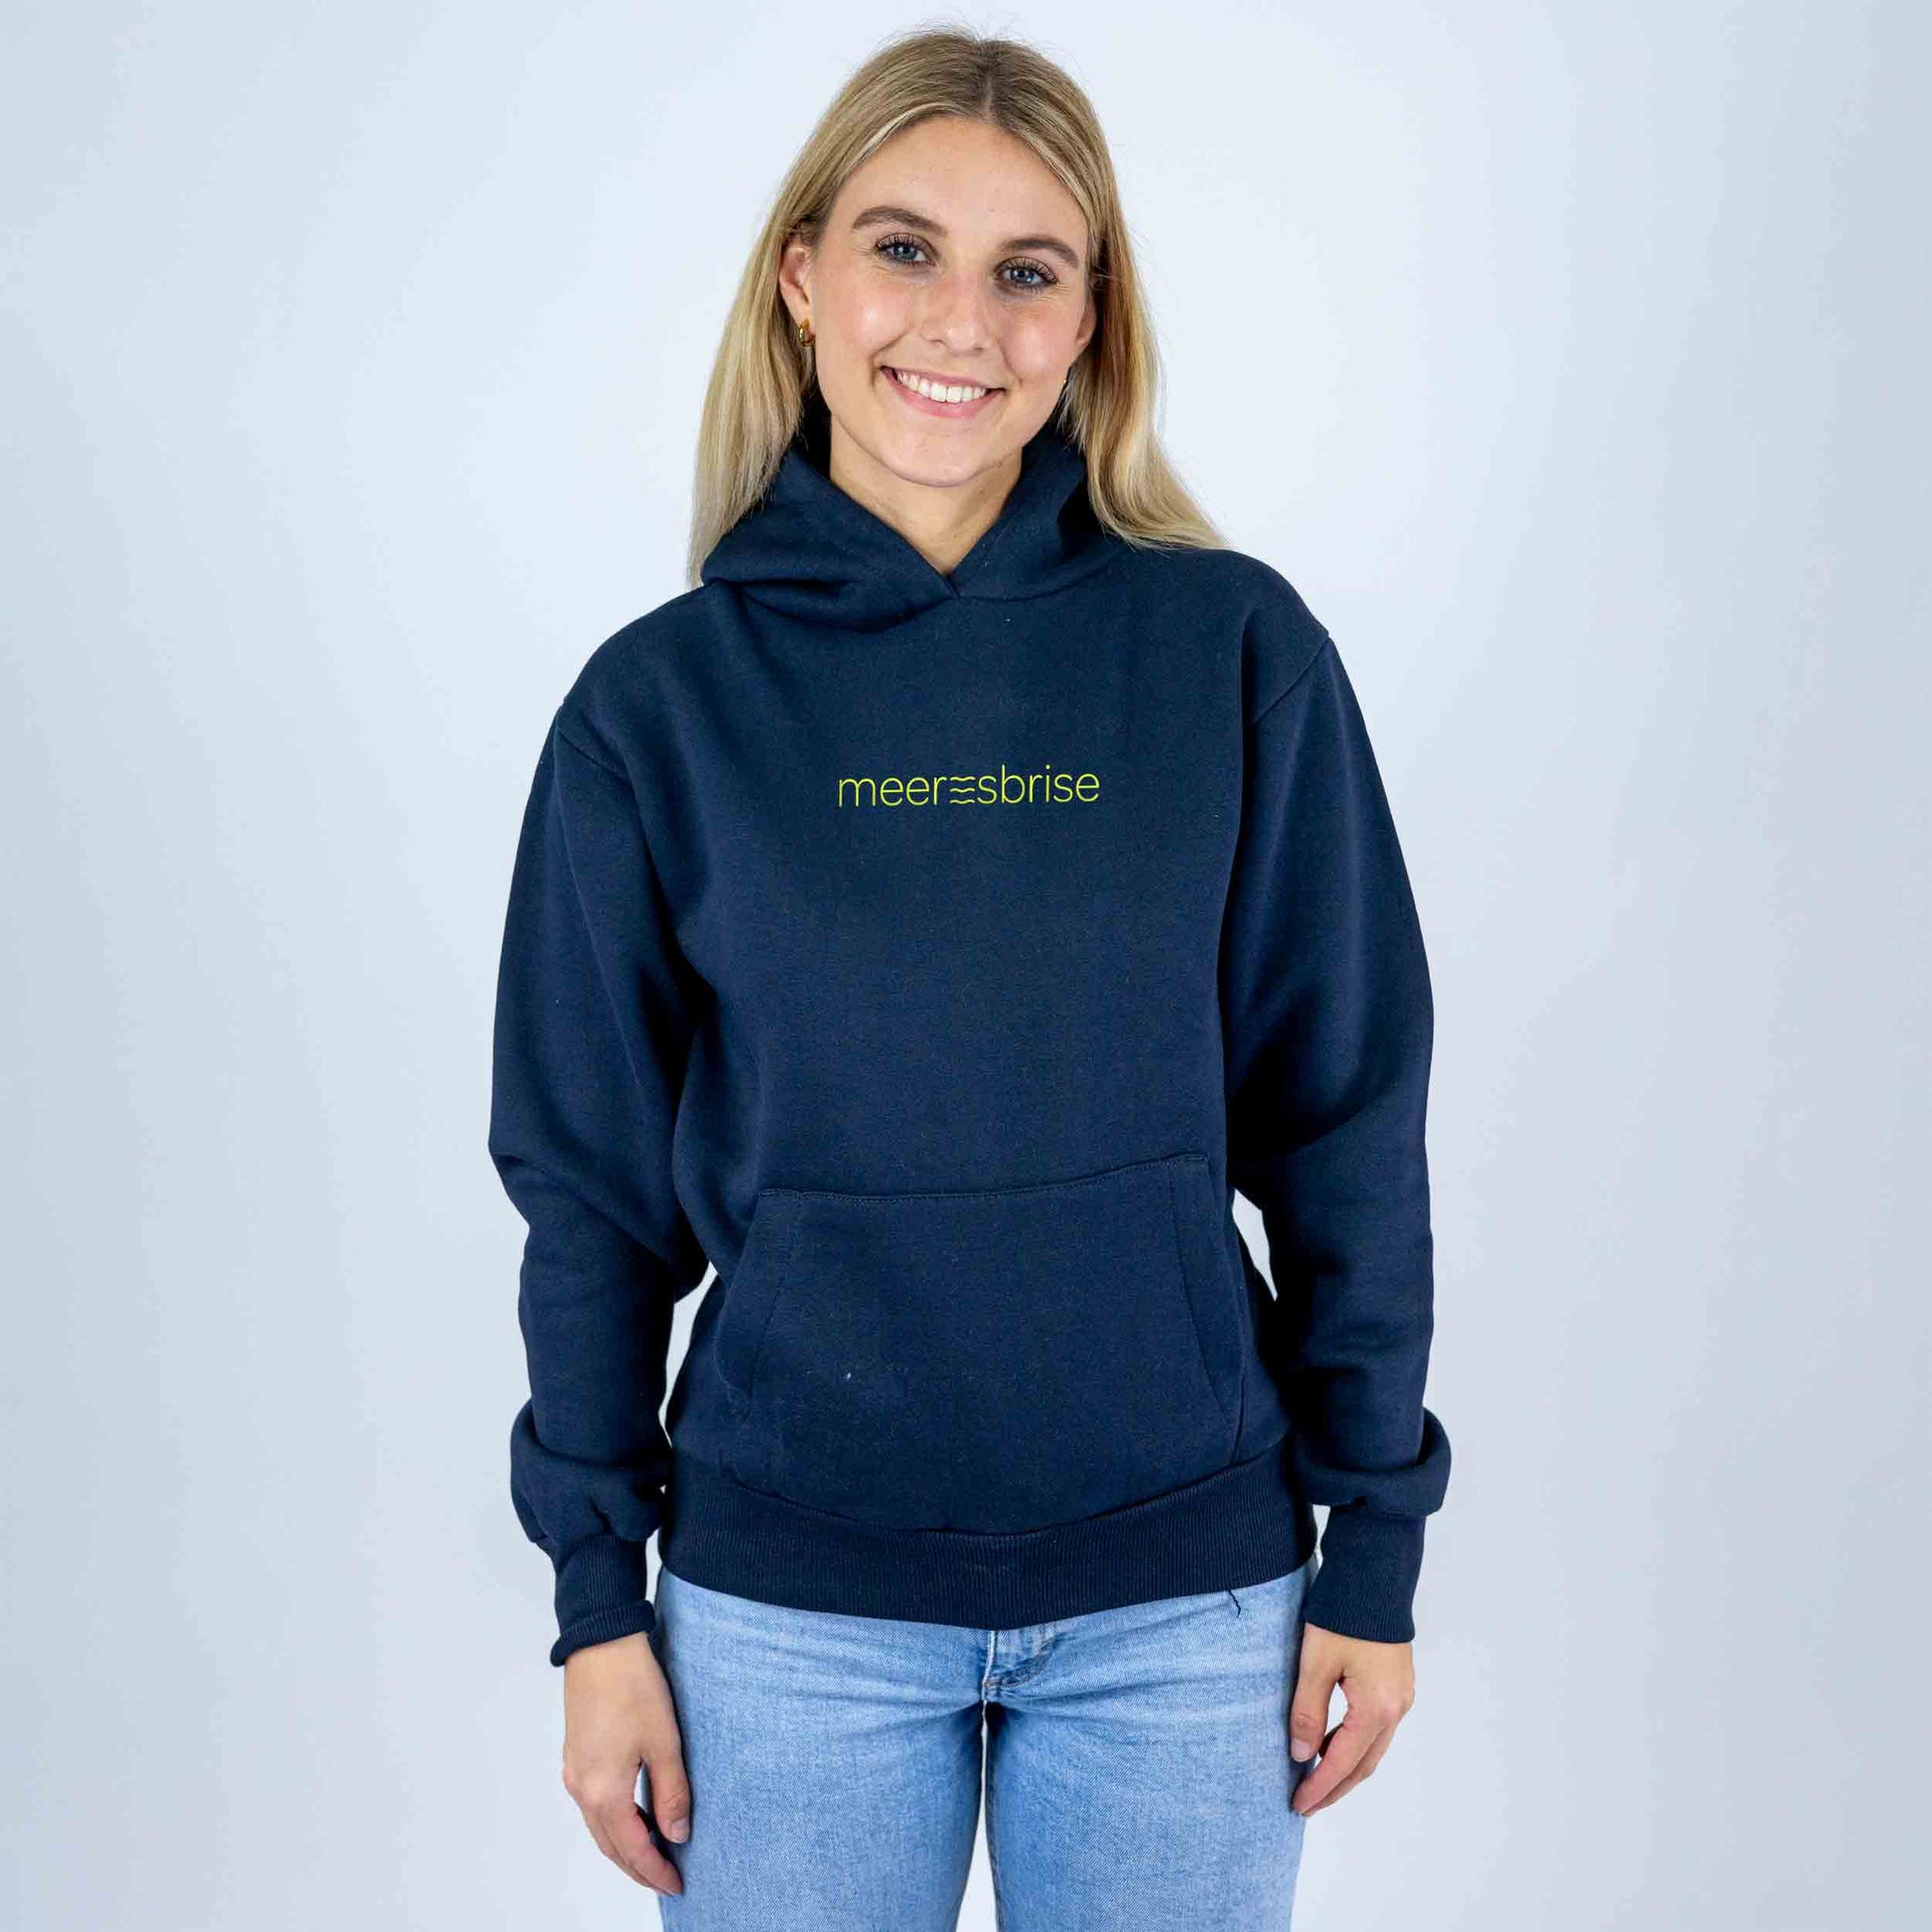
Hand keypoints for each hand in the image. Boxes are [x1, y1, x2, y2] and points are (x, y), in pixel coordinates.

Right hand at [560, 1629, 690, 1894]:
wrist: (601, 1643)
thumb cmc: (632, 1685)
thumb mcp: (664, 1741)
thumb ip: (672, 1792)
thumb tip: (678, 1833)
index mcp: (604, 1791)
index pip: (633, 1848)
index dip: (656, 1871)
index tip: (677, 1885)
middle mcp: (582, 1788)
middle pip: (611, 1845)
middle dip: (638, 1867)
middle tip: (667, 1879)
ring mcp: (575, 1771)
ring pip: (600, 1826)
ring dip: (625, 1845)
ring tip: (655, 1853)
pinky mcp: (576, 1754)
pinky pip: (594, 1804)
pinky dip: (614, 1821)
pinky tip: (634, 1815)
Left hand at [1288, 1622, 1416, 1815]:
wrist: (1374, 1576)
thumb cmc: (1343, 1616)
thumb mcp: (1315, 1663)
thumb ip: (1307, 1712)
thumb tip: (1301, 1755)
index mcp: (1376, 1708)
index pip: (1343, 1762)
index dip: (1319, 1787)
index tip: (1297, 1805)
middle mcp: (1396, 1708)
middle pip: (1363, 1764)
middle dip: (1334, 1787)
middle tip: (1306, 1804)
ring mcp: (1401, 1696)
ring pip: (1373, 1747)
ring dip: (1346, 1767)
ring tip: (1316, 1781)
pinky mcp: (1398, 1684)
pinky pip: (1378, 1728)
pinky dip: (1355, 1744)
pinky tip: (1334, 1745)